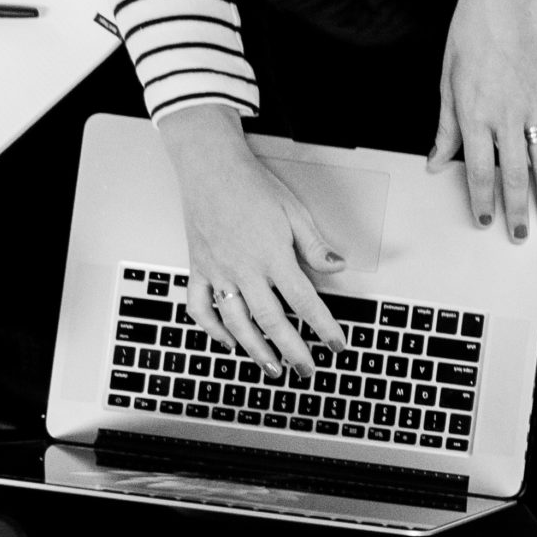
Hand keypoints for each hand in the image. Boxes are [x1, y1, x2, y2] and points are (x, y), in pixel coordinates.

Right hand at [158, 105, 347, 375]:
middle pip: (271, 321)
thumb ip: (315, 246)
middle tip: (307, 371)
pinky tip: (229, 342)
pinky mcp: (197, 268)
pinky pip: (200, 307)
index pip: (305, 301)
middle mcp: (243, 268)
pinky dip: (213, 330)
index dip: (323, 328)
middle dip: (292, 351)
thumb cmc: (252, 185)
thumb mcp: (295, 211)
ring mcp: (217, 270)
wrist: (209, 165)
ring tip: (273, 367)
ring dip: (255, 350)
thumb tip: (338, 267)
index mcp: (273, 255)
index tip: (337, 345)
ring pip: (235, 322)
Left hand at [431, 0, 536, 243]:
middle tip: (519, 234)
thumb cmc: (471, 39)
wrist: (501, 4)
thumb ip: (446, 129)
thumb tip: (437, 163)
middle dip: (517, 210)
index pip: (479, 170)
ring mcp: (533, 108)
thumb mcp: (447, 83)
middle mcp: (505, 116)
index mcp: (474, 114)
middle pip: (514, 175)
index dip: (483, 200)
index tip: (484, 220)